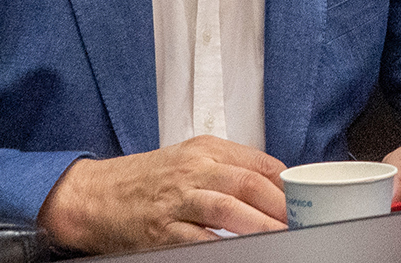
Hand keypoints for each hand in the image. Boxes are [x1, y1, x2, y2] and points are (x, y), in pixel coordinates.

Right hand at [37, 135, 286, 252]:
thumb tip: (275, 185)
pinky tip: (240, 250)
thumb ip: (229, 167)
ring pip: (228, 209)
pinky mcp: (162, 230)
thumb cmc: (146, 179)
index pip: (259, 163)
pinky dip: (222, 245)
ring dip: (260, 225)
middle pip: (249, 184)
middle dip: (281, 206)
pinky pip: (199, 239)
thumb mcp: (190, 158)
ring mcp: (178, 201)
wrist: (95, 195)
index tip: (305, 201)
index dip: (287, 184)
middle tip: (302, 222)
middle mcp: (194, 171)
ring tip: (282, 236)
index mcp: (206, 150)